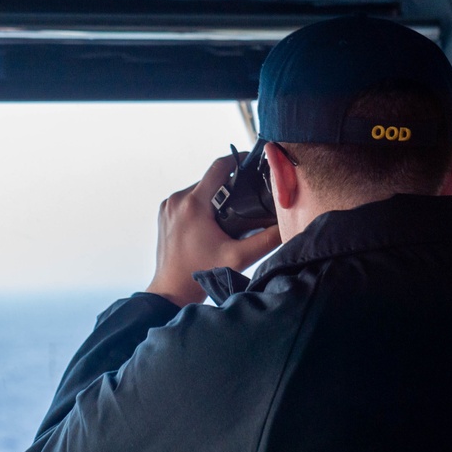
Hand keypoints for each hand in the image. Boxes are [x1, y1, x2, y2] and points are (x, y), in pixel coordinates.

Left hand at [144, 154, 281, 306]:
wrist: (172, 290)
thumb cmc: (201, 273)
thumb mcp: (240, 256)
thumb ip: (267, 239)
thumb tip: (286, 225)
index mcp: (193, 204)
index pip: (218, 167)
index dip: (237, 160)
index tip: (250, 161)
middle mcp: (177, 200)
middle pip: (208, 179)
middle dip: (227, 184)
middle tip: (246, 193)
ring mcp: (168, 207)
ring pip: (197, 189)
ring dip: (213, 195)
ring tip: (230, 209)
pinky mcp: (164, 214)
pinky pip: (186, 200)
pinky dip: (200, 204)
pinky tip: (212, 219)